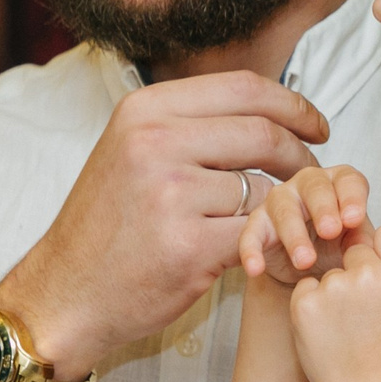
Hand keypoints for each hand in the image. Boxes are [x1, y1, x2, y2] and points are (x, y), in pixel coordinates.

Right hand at [0, 72, 329, 381]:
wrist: (63, 294)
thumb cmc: (107, 226)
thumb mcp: (132, 151)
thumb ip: (191, 125)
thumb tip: (270, 107)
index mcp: (145, 111)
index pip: (245, 88)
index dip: (294, 106)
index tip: (317, 127)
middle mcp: (155, 143)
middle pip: (265, 133)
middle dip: (302, 156)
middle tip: (316, 176)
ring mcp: (171, 195)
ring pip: (263, 188)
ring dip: (284, 207)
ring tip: (283, 220)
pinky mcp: (189, 246)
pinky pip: (257, 233)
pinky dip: (270, 242)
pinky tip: (265, 249)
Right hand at [240, 163, 372, 285]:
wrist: (311, 271)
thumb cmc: (338, 248)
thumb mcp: (356, 244)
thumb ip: (363, 240)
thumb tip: (367, 246)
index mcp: (339, 183)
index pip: (348, 180)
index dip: (352, 197)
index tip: (355, 219)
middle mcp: (308, 185)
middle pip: (315, 188)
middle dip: (323, 209)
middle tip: (331, 231)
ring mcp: (280, 202)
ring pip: (284, 210)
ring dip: (294, 235)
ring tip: (305, 260)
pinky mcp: (257, 225)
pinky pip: (250, 235)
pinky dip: (251, 252)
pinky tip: (255, 269)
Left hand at [288, 224, 380, 381]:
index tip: (380, 272)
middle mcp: (370, 273)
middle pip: (356, 249)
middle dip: (356, 271)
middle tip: (363, 309)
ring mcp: (335, 287)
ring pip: (330, 272)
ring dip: (334, 291)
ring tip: (345, 328)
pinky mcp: (305, 302)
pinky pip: (307, 288)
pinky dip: (312, 304)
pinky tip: (326, 330)